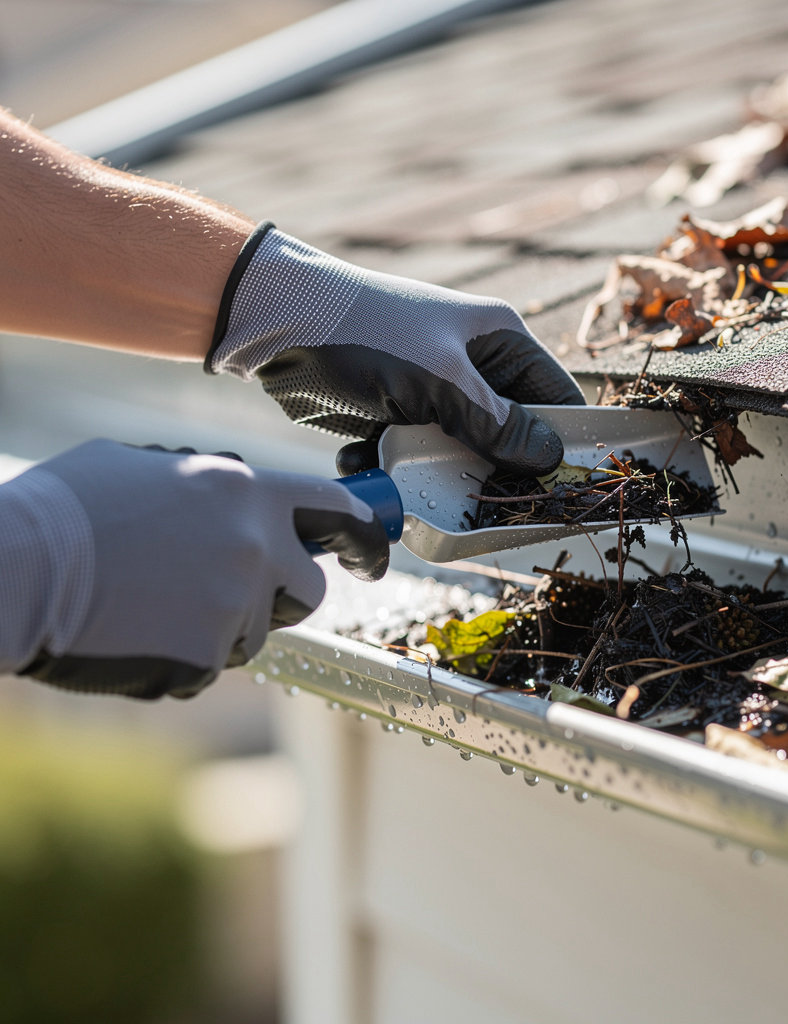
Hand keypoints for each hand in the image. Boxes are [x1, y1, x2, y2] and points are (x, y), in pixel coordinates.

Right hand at [2, 440, 388, 698]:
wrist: (16, 567)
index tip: (375, 554)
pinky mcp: (204, 656)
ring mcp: (233, 604)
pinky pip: (208, 664)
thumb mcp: (148, 467)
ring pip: (254, 632)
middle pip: (309, 589)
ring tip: (150, 603)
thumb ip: (209, 485)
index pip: (336, 508)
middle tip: (232, 594)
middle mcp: (255, 546)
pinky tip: (132, 631)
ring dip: (218, 626)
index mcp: (245, 491)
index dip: (363, 534)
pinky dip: (179, 656)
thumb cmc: (69, 508)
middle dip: (281, 596)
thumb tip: (233, 498)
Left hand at [206, 225, 585, 476]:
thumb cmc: (366, 334)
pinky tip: (365, 456)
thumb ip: (497, 424)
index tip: (561, 490)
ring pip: (458, 454)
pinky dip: (392, 465)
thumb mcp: (441, 380)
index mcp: (499, 341)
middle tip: (478, 500)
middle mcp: (473, 367)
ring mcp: (433, 392)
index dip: (563, 444)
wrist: (275, 322)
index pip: (556, 398)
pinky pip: (413, 455)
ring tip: (408, 474)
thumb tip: (549, 458)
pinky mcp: (397, 414)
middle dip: (489, 470)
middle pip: (509, 436)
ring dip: (432, 473)